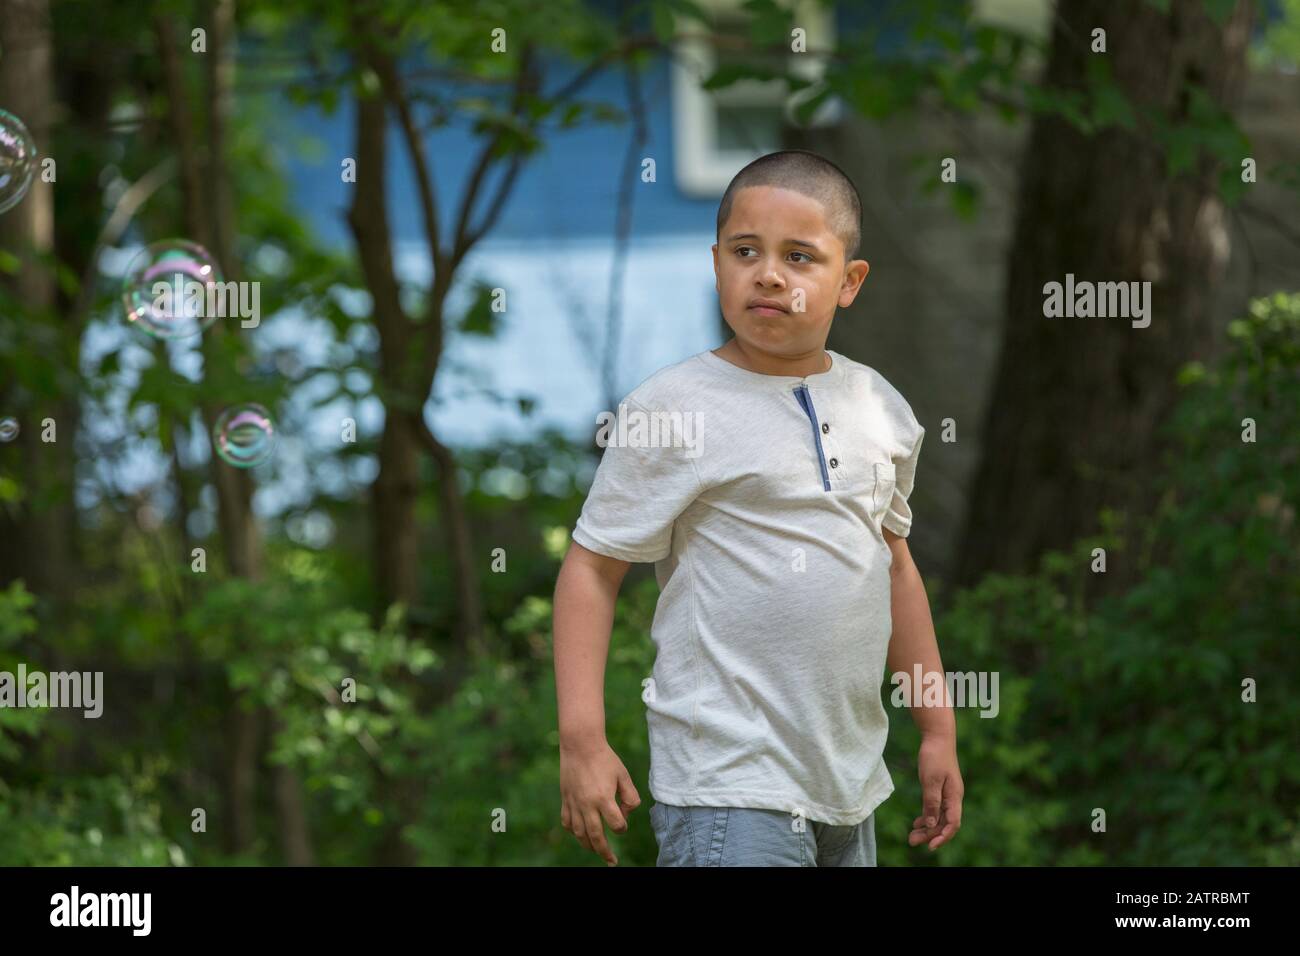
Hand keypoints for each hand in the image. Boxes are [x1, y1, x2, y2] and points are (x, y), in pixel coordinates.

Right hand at [559, 736, 640, 865]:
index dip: (622, 827)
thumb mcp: (623, 775)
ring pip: (579, 833)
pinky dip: (573, 831)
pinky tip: (580, 833)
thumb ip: (630, 796)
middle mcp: (587, 804)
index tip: (622, 823)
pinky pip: (567, 822)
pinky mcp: (565, 799)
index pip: (616, 824)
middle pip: (596, 836)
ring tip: (596, 850)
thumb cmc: (605, 759)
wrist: (580, 745)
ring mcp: (574, 803)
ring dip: (588, 845)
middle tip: (611, 861)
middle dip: (604, 851)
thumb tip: (625, 813)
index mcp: (604, 798)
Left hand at [909, 733, 963, 851]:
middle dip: (930, 834)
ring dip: (927, 828)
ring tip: (912, 836)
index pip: (952, 823)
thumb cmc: (935, 756)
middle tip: (912, 841)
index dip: (943, 836)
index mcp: (954, 797)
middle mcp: (953, 798)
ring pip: (938, 817)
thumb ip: (931, 802)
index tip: (930, 846)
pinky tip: (917, 823)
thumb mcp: (931, 780)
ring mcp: (947, 794)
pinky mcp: (940, 789)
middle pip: (944, 823)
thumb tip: (930, 824)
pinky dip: (927, 817)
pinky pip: (935, 809)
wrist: (937, 737)